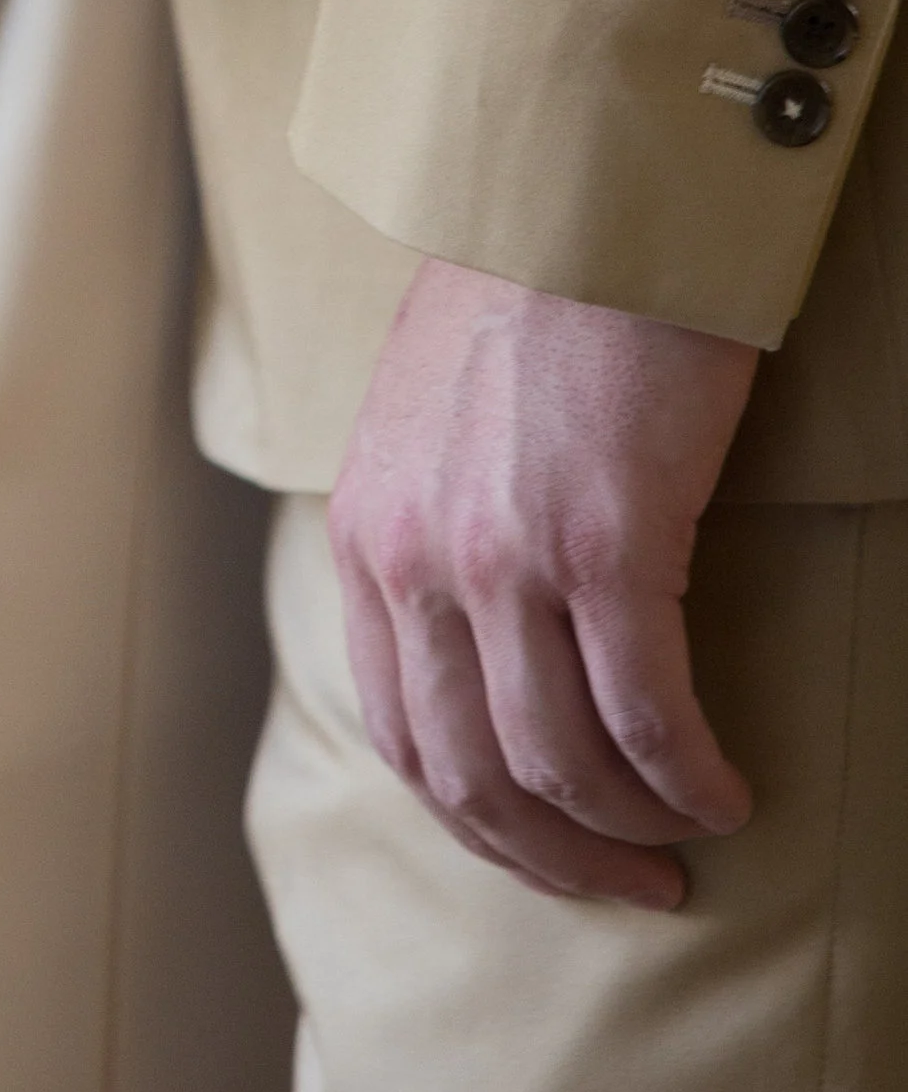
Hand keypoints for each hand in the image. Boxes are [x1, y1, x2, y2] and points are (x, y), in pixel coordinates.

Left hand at [328, 257, 760, 907]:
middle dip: (556, 852)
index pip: (401, 733)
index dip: (479, 819)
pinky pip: (647, 716)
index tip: (545, 848)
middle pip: (473, 772)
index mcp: (366, 534)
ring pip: (561, 761)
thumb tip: (467, 648)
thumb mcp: (420, 425)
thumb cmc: (526, 308)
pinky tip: (725, 791)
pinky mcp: (607, 545)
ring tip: (688, 832)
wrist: (589, 211)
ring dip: (632, 825)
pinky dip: (688, 778)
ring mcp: (506, 558)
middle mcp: (417, 560)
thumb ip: (426, 532)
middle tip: (630, 881)